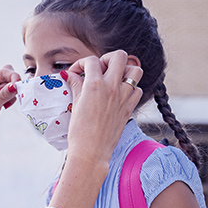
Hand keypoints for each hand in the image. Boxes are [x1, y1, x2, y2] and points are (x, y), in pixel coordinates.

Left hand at [0, 65, 20, 152]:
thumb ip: (4, 95)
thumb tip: (16, 84)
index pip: (1, 72)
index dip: (12, 77)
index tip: (19, 86)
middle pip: (5, 77)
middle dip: (12, 85)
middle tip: (12, 97)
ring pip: (7, 87)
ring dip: (11, 94)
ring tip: (6, 105)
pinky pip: (5, 97)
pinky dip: (9, 100)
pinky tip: (6, 107)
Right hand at [63, 50, 142, 166]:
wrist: (91, 152)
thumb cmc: (79, 132)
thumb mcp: (75, 104)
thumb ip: (75, 85)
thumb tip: (70, 75)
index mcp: (95, 84)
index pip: (91, 61)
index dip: (81, 63)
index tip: (76, 72)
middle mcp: (112, 87)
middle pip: (119, 56)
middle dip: (107, 59)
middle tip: (99, 69)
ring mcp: (124, 97)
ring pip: (135, 69)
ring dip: (124, 70)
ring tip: (113, 78)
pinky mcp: (129, 108)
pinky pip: (137, 90)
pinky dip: (130, 88)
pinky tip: (119, 94)